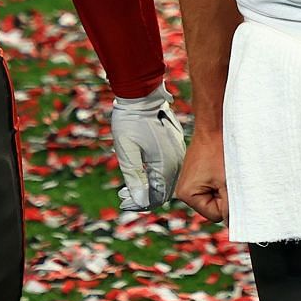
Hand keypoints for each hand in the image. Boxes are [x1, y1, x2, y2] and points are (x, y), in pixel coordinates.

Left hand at [111, 84, 186, 210]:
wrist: (142, 95)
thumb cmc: (131, 120)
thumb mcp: (126, 151)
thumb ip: (134, 177)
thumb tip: (141, 201)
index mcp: (165, 164)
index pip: (156, 196)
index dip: (139, 203)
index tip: (124, 204)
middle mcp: (176, 162)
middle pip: (163, 191)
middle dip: (143, 198)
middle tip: (123, 200)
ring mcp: (177, 154)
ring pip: (165, 180)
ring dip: (147, 188)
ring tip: (126, 191)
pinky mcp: (175, 147)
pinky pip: (167, 169)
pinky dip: (153, 176)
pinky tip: (141, 176)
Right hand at [175, 128, 227, 221]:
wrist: (214, 127)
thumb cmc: (218, 151)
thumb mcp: (227, 183)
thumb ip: (230, 207)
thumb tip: (235, 224)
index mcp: (187, 195)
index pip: (214, 215)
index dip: (226, 204)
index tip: (229, 186)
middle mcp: (184, 191)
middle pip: (213, 208)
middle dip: (223, 196)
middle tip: (226, 177)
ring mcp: (189, 183)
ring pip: (214, 197)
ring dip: (222, 188)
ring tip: (223, 171)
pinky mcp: (196, 176)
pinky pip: (211, 187)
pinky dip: (219, 181)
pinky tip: (220, 168)